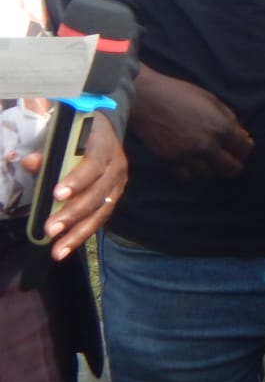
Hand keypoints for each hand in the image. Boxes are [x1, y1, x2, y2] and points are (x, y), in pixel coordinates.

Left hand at [21, 114, 126, 259]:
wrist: (107, 131)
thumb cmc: (81, 133)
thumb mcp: (66, 134)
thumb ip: (48, 149)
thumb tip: (30, 163)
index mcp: (104, 147)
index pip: (93, 165)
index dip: (77, 180)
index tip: (56, 194)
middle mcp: (116, 168)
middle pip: (98, 194)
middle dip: (72, 214)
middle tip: (49, 229)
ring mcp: (118, 184)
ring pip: (102, 212)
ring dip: (78, 233)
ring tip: (58, 250)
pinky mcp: (115, 197)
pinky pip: (101, 218)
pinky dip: (83, 233)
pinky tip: (66, 246)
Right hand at [130, 68, 252, 180]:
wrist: (146, 99)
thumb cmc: (180, 94)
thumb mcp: (212, 100)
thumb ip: (230, 120)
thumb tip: (243, 136)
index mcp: (221, 128)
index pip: (244, 149)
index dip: (245, 148)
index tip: (241, 146)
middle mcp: (208, 145)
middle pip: (231, 168)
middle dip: (234, 164)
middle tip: (229, 158)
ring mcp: (188, 156)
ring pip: (210, 175)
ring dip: (212, 168)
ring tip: (208, 159)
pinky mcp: (170, 162)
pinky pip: (188, 177)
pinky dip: (192, 172)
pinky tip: (191, 162)